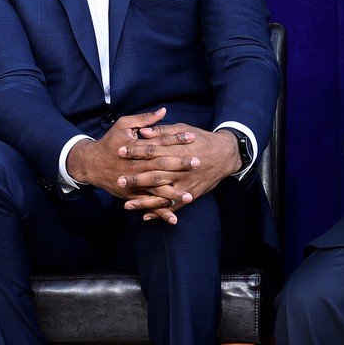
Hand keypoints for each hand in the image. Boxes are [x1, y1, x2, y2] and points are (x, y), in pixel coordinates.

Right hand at [67, 109, 196, 207]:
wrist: (91, 163)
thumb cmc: (109, 142)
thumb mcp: (123, 125)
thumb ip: (145, 119)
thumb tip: (163, 111)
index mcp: (136, 148)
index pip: (160, 142)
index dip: (176, 139)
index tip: (192, 137)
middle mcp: (136, 166)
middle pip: (161, 166)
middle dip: (180, 165)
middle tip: (198, 163)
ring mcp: (135, 182)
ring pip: (156, 189)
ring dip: (174, 194)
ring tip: (191, 196)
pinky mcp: (132, 194)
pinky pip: (148, 204)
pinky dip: (160, 211)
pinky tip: (174, 218)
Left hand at [119, 124, 241, 223]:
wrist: (224, 154)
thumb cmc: (200, 139)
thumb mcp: (182, 129)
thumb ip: (161, 131)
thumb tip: (142, 132)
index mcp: (175, 150)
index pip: (151, 150)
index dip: (135, 151)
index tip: (119, 152)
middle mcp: (179, 169)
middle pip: (154, 174)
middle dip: (136, 178)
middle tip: (119, 181)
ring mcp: (185, 184)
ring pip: (161, 194)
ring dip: (144, 200)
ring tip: (127, 205)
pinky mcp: (190, 194)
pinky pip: (173, 205)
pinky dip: (160, 212)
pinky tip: (146, 216)